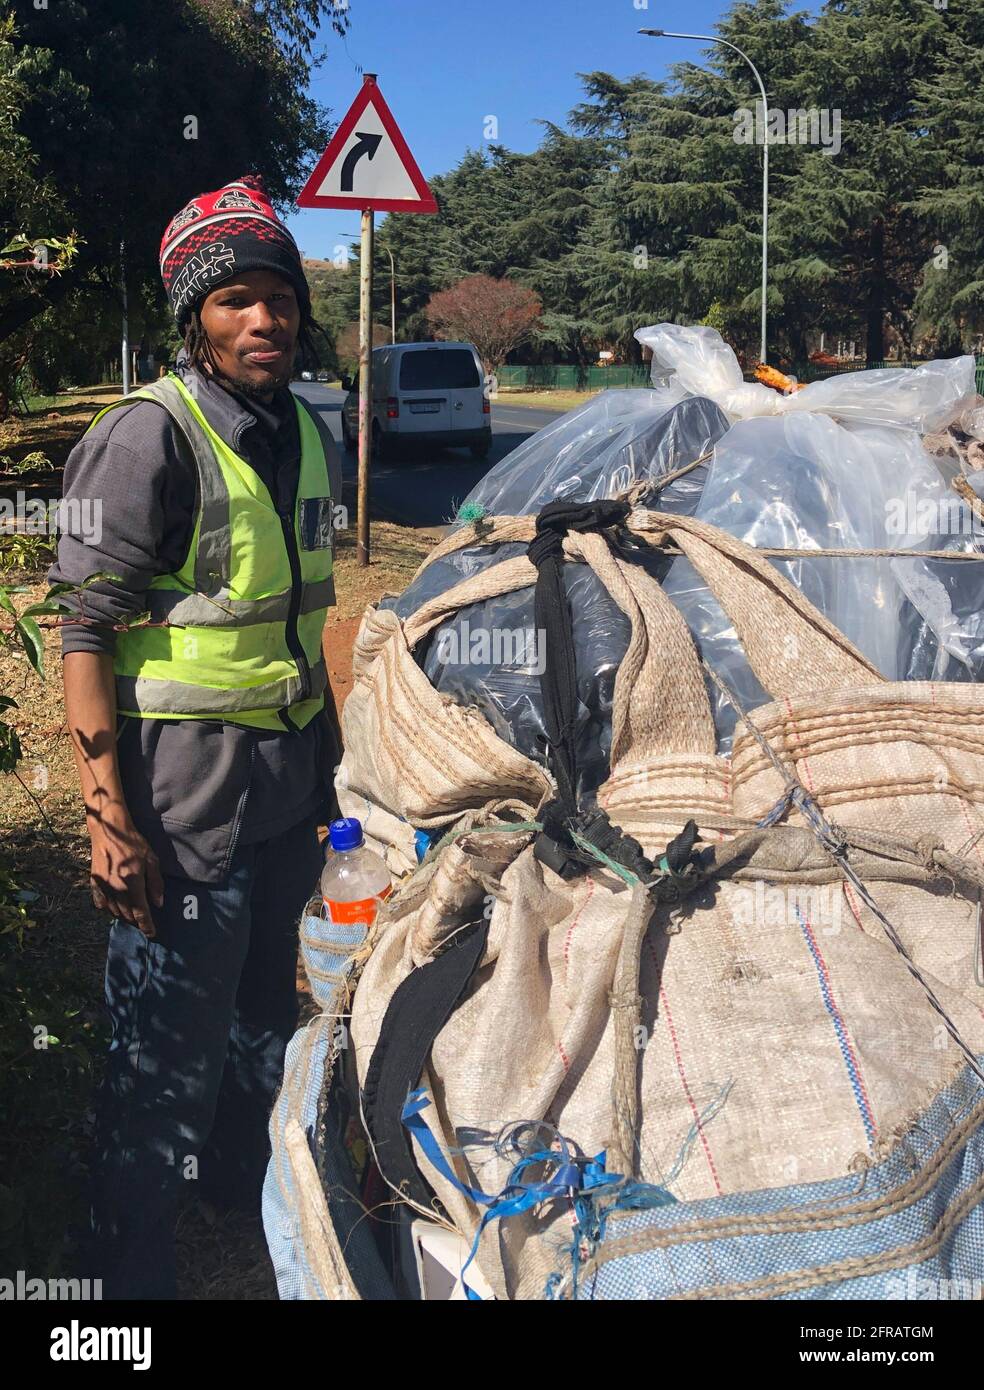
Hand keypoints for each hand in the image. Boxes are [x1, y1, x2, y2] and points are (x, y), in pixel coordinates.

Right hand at [88, 811, 164, 937]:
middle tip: (144, 922)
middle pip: (127, 915)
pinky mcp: (94, 883)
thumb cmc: (133, 843)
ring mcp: (103, 888)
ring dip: (124, 916)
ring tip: (132, 916)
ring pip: (114, 912)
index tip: (152, 934)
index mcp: (133, 884)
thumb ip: (156, 883)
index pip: (141, 913)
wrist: (109, 831)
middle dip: (137, 922)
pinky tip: (115, 907)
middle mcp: (117, 890)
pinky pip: (100, 904)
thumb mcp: (151, 860)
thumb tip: (158, 904)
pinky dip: (109, 909)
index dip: (147, 926)